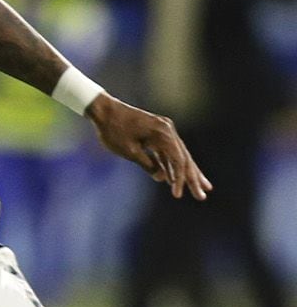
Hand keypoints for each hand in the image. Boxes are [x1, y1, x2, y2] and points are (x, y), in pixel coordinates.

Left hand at [86, 95, 211, 199]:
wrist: (104, 110)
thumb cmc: (113, 130)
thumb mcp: (129, 151)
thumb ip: (147, 164)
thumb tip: (162, 179)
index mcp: (163, 133)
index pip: (177, 160)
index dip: (179, 179)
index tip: (177, 195)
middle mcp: (168, 130)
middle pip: (184, 158)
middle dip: (193, 178)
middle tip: (202, 196)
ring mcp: (164, 130)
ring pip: (179, 155)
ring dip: (186, 173)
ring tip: (200, 188)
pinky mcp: (158, 132)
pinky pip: (167, 151)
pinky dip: (170, 165)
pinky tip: (174, 179)